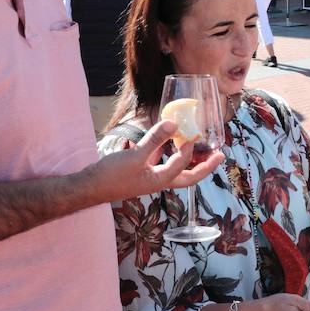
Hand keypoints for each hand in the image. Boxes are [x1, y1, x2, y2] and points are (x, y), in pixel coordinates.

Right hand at [87, 120, 224, 203]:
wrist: (89, 187)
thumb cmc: (111, 176)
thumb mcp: (135, 155)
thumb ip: (154, 139)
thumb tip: (174, 123)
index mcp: (160, 181)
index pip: (183, 166)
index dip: (190, 150)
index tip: (191, 135)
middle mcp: (159, 182)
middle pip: (189, 177)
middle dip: (205, 167)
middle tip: (220, 155)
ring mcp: (150, 179)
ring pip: (176, 171)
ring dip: (189, 161)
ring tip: (199, 148)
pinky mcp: (141, 174)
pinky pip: (161, 165)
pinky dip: (168, 155)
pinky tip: (167, 143)